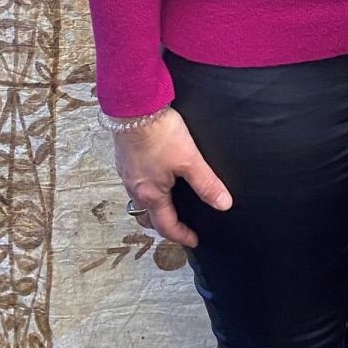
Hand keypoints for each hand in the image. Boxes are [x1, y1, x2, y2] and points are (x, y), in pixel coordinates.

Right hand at [114, 106, 231, 247]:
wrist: (134, 107)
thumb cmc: (159, 133)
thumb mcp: (189, 159)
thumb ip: (206, 183)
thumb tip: (223, 204)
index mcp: (150, 194)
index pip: (166, 225)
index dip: (181, 235)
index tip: (193, 240)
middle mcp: (135, 188)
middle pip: (148, 216)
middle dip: (164, 224)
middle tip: (180, 225)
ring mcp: (127, 174)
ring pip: (140, 200)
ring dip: (154, 206)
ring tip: (169, 202)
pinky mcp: (124, 160)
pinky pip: (135, 183)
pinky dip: (147, 188)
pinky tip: (156, 176)